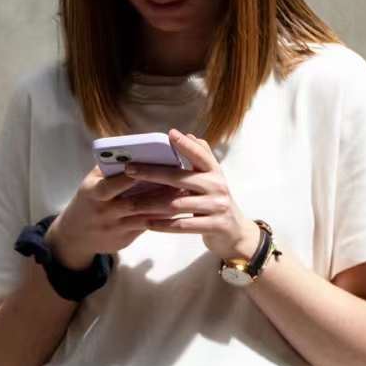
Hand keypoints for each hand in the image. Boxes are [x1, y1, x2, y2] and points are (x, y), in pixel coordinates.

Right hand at [45, 166, 177, 270]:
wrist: (74, 236)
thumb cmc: (88, 201)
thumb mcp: (90, 183)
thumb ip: (109, 169)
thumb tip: (135, 151)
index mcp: (93, 192)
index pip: (113, 184)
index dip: (132, 176)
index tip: (153, 166)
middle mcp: (104, 211)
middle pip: (134, 202)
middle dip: (159, 192)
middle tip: (181, 181)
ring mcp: (114, 227)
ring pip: (145, 216)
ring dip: (166, 206)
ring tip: (185, 194)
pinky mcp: (124, 239)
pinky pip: (147, 227)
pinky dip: (163, 218)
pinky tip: (178, 210)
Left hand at [122, 129, 260, 259]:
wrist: (235, 232)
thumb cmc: (215, 201)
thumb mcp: (213, 178)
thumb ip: (202, 158)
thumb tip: (190, 135)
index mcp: (215, 172)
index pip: (200, 154)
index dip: (186, 144)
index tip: (169, 133)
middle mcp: (217, 186)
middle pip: (180, 178)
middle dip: (152, 173)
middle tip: (130, 169)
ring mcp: (217, 206)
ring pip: (177, 204)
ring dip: (151, 204)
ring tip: (131, 203)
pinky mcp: (214, 226)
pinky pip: (183, 225)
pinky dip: (163, 225)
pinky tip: (147, 223)